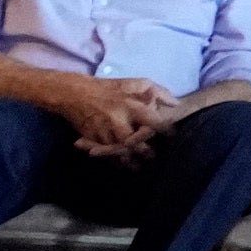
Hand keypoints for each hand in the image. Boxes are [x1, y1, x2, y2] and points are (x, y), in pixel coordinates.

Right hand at [61, 73, 175, 155]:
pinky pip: (106, 153)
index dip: (165, 129)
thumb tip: (176, 104)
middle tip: (153, 157)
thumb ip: (158, 92)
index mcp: (130, 106)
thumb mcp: (135, 83)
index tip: (173, 135)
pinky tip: (122, 165)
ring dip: (129, 161)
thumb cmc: (110, 88)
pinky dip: (114, 160)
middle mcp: (118, 120)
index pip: (152, 121)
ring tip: (138, 168)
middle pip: (135, 142)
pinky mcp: (93, 139)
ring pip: (120, 151)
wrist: (74, 94)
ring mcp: (104, 131)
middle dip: (145, 151)